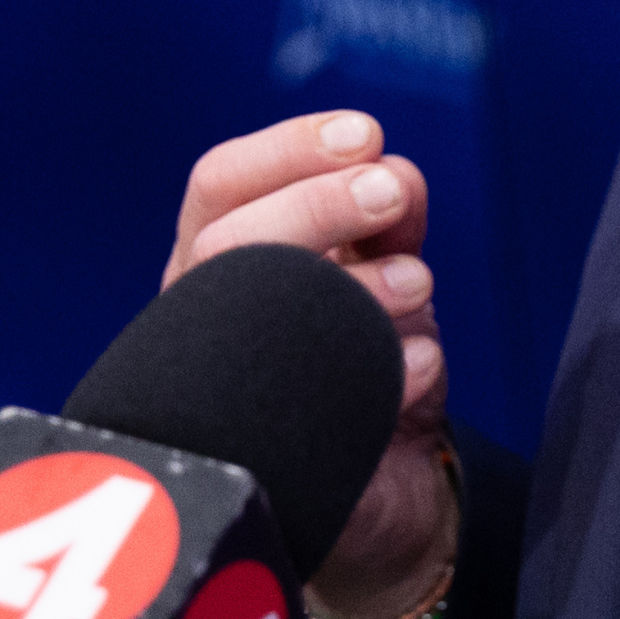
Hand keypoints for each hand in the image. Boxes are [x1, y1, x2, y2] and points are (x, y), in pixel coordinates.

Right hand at [165, 110, 456, 618]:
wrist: (391, 485)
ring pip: (258, 317)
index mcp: (218, 261)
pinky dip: (389, 374)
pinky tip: (417, 370)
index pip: (218, 184)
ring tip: (416, 287)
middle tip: (389, 192)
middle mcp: (202, 320)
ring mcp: (220, 392)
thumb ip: (384, 216)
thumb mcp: (383, 269)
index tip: (364, 133)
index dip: (288, 148)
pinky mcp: (270, 465)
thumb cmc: (367, 357)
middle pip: (227, 242)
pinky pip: (319, 408)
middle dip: (319, 204)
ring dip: (355, 289)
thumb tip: (394, 172)